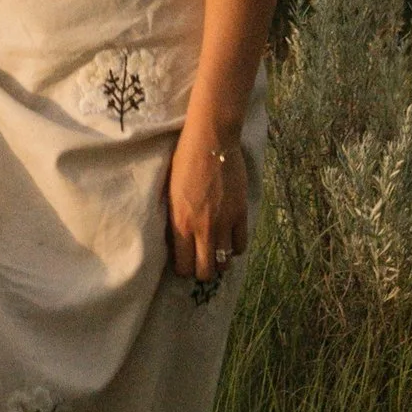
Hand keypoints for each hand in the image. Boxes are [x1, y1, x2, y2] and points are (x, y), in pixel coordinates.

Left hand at [165, 117, 249, 281]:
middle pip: (206, 271)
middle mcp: (203, 228)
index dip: (183, 269)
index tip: (184, 262)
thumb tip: (177, 239)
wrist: (211, 140)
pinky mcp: (241, 214)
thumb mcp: (170, 192)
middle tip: (201, 261)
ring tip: (216, 250)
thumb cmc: (184, 161)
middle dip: (202, 271)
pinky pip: (241, 245)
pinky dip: (235, 247)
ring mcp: (224, 223)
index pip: (184, 266)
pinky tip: (230, 238)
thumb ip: (174, 219)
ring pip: (225, 262)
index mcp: (181, 223)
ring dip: (220, 260)